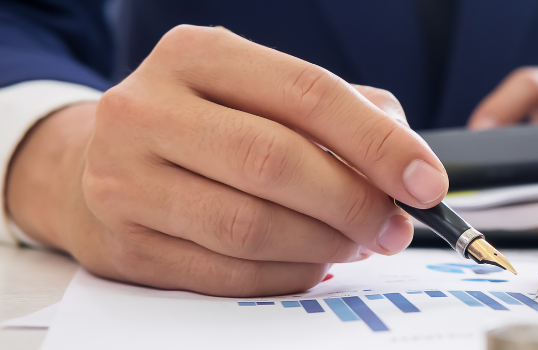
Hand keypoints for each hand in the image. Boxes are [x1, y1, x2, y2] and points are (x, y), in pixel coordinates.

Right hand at [5, 25, 448, 296]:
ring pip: (251, 227)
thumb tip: (408, 165)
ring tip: (358, 243)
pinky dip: (288, 274)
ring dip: (325, 244)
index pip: (307, 93)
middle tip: (395, 227)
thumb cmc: (207, 127)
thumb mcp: (264, 93)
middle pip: (276, 163)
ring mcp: (124, 178)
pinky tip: (312, 261)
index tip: (426, 182)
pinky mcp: (123, 243)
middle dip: (355, 203)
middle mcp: (147, 108)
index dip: (378, 143)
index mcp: (196, 55)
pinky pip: (227, 273)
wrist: (95, 165)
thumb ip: (342, 115)